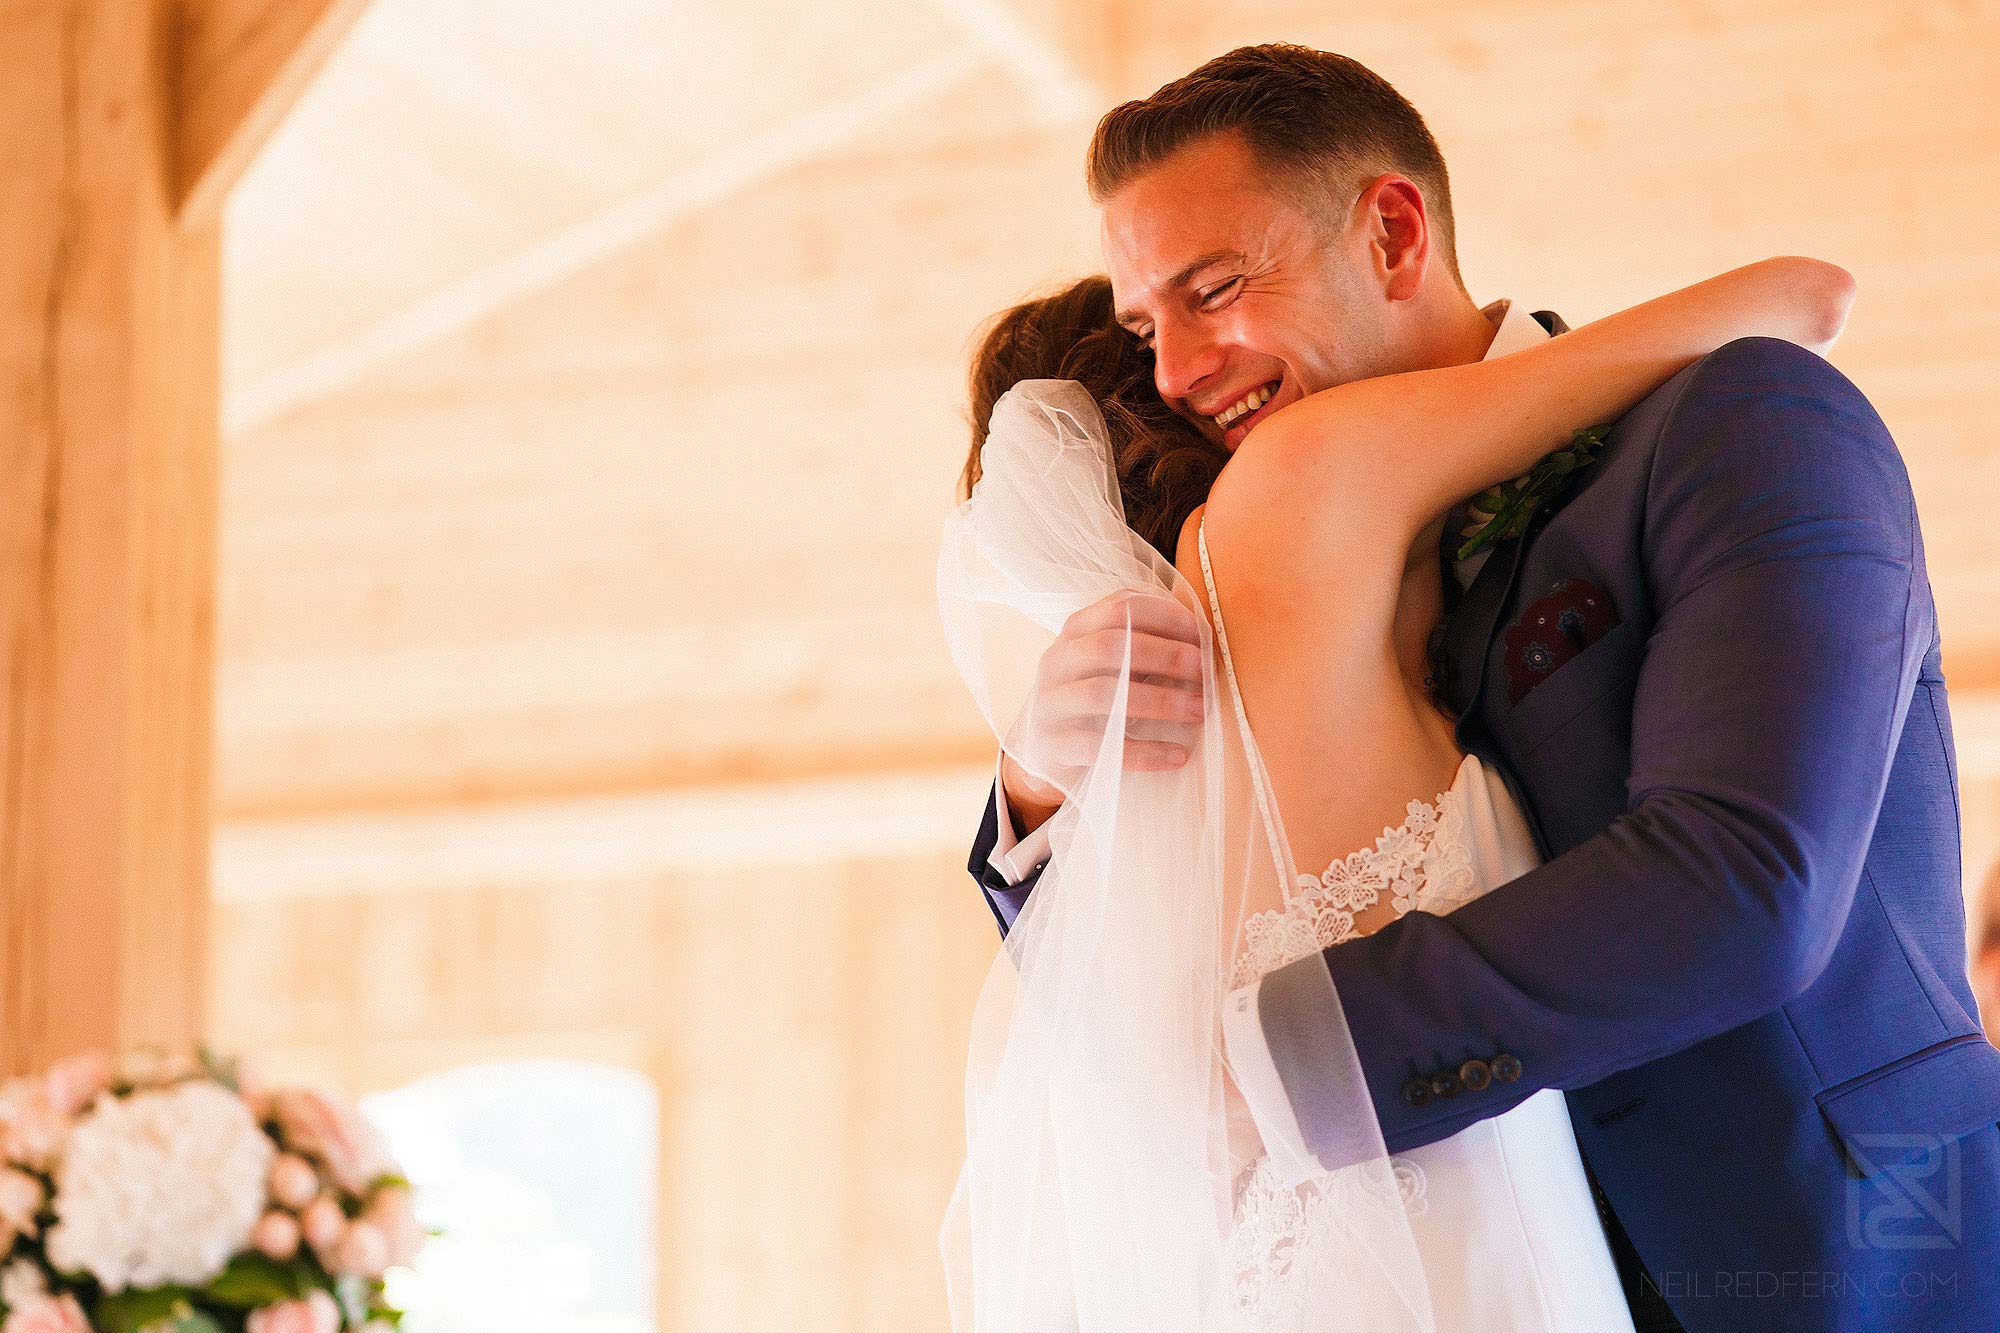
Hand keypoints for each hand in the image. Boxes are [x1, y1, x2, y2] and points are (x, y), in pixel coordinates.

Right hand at [999, 590, 1205, 834]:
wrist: (1038, 747)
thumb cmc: (1090, 696)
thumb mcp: (1106, 661)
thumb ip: (1141, 641)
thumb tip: (1202, 637)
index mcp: (1076, 630)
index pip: (1119, 608)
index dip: (1165, 617)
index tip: (1202, 634)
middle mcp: (1057, 660)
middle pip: (1110, 646)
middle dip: (1165, 655)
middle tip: (1205, 670)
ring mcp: (1050, 702)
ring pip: (1103, 694)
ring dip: (1160, 701)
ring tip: (1201, 711)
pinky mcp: (1052, 744)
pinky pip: (1100, 747)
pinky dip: (1144, 752)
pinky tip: (1178, 755)